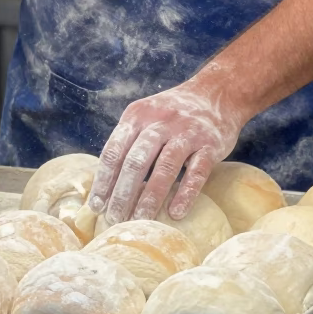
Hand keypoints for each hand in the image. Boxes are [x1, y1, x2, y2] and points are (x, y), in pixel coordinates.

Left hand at [87, 67, 245, 224]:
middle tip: (114, 219)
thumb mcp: (146, 116)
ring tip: (140, 220)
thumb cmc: (173, 113)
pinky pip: (197, 172)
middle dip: (122, 194)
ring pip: (165, 167)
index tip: (95, 205)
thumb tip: (106, 183)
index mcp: (138, 115)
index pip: (114, 151)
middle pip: (136, 161)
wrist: (217, 93)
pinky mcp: (211, 145)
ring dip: (150, 197)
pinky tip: (175, 213)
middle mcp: (160, 122)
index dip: (103, 180)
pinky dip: (185, 194)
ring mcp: (187, 132)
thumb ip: (128, 141)